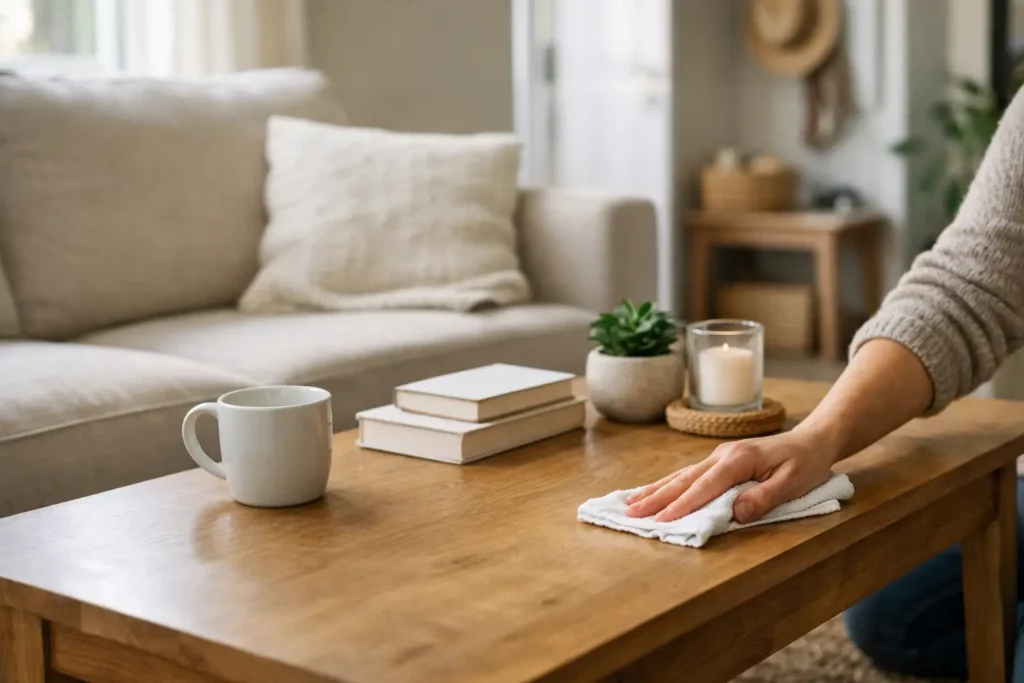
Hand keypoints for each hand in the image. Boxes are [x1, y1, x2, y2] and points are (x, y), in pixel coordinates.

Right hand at [623, 429, 837, 523]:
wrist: (811, 441)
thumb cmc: (805, 464)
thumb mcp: (793, 483)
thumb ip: (763, 498)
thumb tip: (734, 513)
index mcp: (738, 460)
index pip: (704, 487)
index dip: (682, 506)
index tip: (661, 521)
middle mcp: (722, 455)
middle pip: (683, 480)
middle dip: (656, 498)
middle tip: (630, 514)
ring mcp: (717, 456)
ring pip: (680, 476)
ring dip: (655, 491)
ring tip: (630, 504)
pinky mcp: (718, 461)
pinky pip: (687, 475)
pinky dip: (666, 484)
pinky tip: (652, 491)